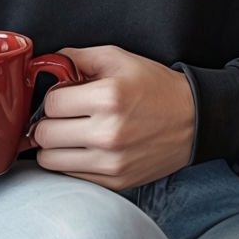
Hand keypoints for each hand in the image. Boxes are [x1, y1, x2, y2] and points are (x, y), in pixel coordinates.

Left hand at [31, 45, 195, 190]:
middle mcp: (109, 133)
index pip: (50, 104)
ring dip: (54, 146)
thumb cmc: (156, 88)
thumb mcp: (119, 59)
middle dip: (48, 122)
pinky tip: (86, 148)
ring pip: (50, 160)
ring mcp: (112, 162)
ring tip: (71, 133)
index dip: (54, 97)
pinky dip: (71, 161)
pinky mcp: (116, 181)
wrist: (194, 121)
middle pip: (44, 135)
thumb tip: (44, 65)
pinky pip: (70, 175)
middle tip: (63, 117)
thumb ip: (77, 57)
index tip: (65, 97)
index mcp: (109, 98)